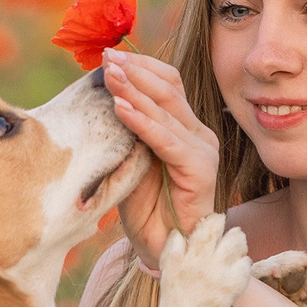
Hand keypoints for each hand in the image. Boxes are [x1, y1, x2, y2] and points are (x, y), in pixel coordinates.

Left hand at [103, 51, 220, 267]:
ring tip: (109, 75)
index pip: (167, 83)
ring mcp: (202, 149)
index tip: (109, 55)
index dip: (140, 67)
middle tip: (106, 58)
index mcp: (184, 128)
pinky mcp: (200, 169)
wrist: (167, 250)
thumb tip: (103, 97)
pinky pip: (166, 140)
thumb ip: (126, 131)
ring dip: (134, 90)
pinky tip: (119, 109)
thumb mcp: (130, 160)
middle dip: (134, 71)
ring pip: (167, 110)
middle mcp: (198, 133)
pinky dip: (141, 123)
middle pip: (168, 89)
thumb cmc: (146, 210)